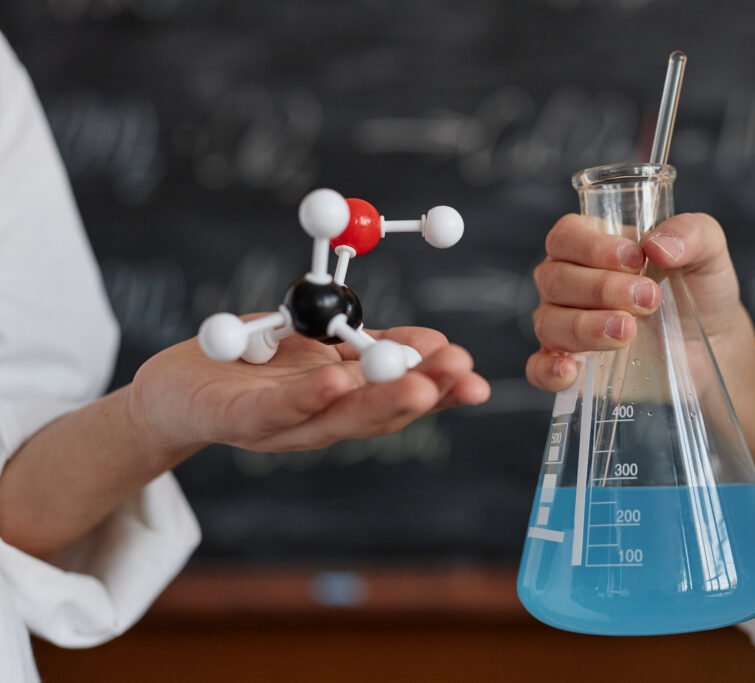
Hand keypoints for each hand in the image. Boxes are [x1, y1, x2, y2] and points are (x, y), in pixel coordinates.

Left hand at [131, 326, 489, 455]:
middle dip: (425, 394)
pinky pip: (276, 410)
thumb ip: (362, 345)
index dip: (440, 388)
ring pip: (338, 419)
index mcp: (344, 401)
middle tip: (462, 376)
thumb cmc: (252, 364)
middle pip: (379, 413)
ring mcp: (281, 428)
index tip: (473, 372)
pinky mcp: (236, 421)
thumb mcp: (317, 348)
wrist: (175, 388)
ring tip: (421, 387)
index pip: (399, 396)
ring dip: (381, 403)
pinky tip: (336, 383)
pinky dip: (308, 398)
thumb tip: (425, 340)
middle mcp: (320, 423)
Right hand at [526, 212, 743, 390]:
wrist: (713, 343)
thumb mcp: (708, 251)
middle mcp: (568, 283)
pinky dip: (548, 371)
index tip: (635, 259)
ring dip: (584, 327)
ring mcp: (564, 326)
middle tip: (648, 299)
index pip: (566, 236)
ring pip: (548, 322)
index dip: (591, 247)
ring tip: (628, 332)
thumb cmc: (699, 289)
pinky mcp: (573, 368)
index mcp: (590, 245)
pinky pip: (539, 369)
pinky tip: (571, 372)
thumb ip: (691, 233)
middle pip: (555, 279)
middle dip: (600, 289)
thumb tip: (657, 245)